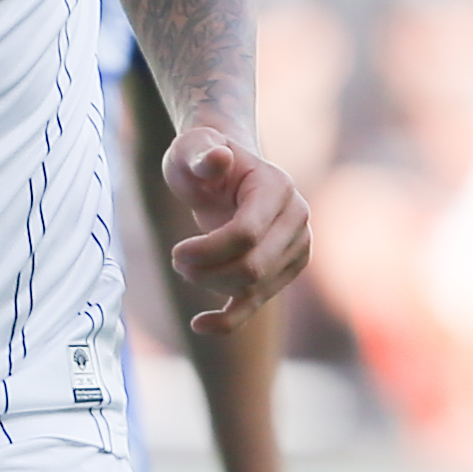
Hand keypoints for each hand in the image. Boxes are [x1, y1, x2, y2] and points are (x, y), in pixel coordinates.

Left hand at [162, 127, 309, 335]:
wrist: (223, 167)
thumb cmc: (202, 155)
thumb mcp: (192, 146)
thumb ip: (201, 152)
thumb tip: (218, 158)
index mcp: (277, 187)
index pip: (247, 234)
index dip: (208, 250)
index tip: (176, 252)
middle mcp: (296, 218)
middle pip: (254, 266)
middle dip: (208, 272)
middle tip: (176, 260)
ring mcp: (295, 247)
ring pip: (255, 288)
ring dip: (212, 287)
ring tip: (184, 268)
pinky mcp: (284, 269)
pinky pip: (258, 303)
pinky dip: (229, 320)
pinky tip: (200, 324)